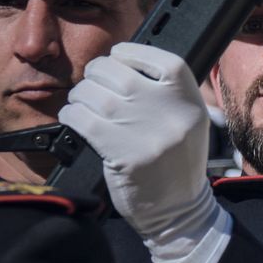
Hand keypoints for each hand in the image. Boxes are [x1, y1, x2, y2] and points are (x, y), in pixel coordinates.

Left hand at [59, 43, 220, 246]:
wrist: (177, 209)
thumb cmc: (176, 162)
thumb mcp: (187, 122)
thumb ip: (166, 93)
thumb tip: (123, 62)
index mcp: (190, 102)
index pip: (163, 60)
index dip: (134, 53)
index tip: (118, 57)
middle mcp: (171, 114)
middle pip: (120, 74)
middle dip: (97, 73)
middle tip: (93, 81)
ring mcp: (146, 134)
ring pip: (95, 95)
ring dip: (80, 95)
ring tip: (82, 102)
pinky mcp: (122, 154)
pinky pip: (83, 121)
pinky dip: (71, 115)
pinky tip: (74, 119)